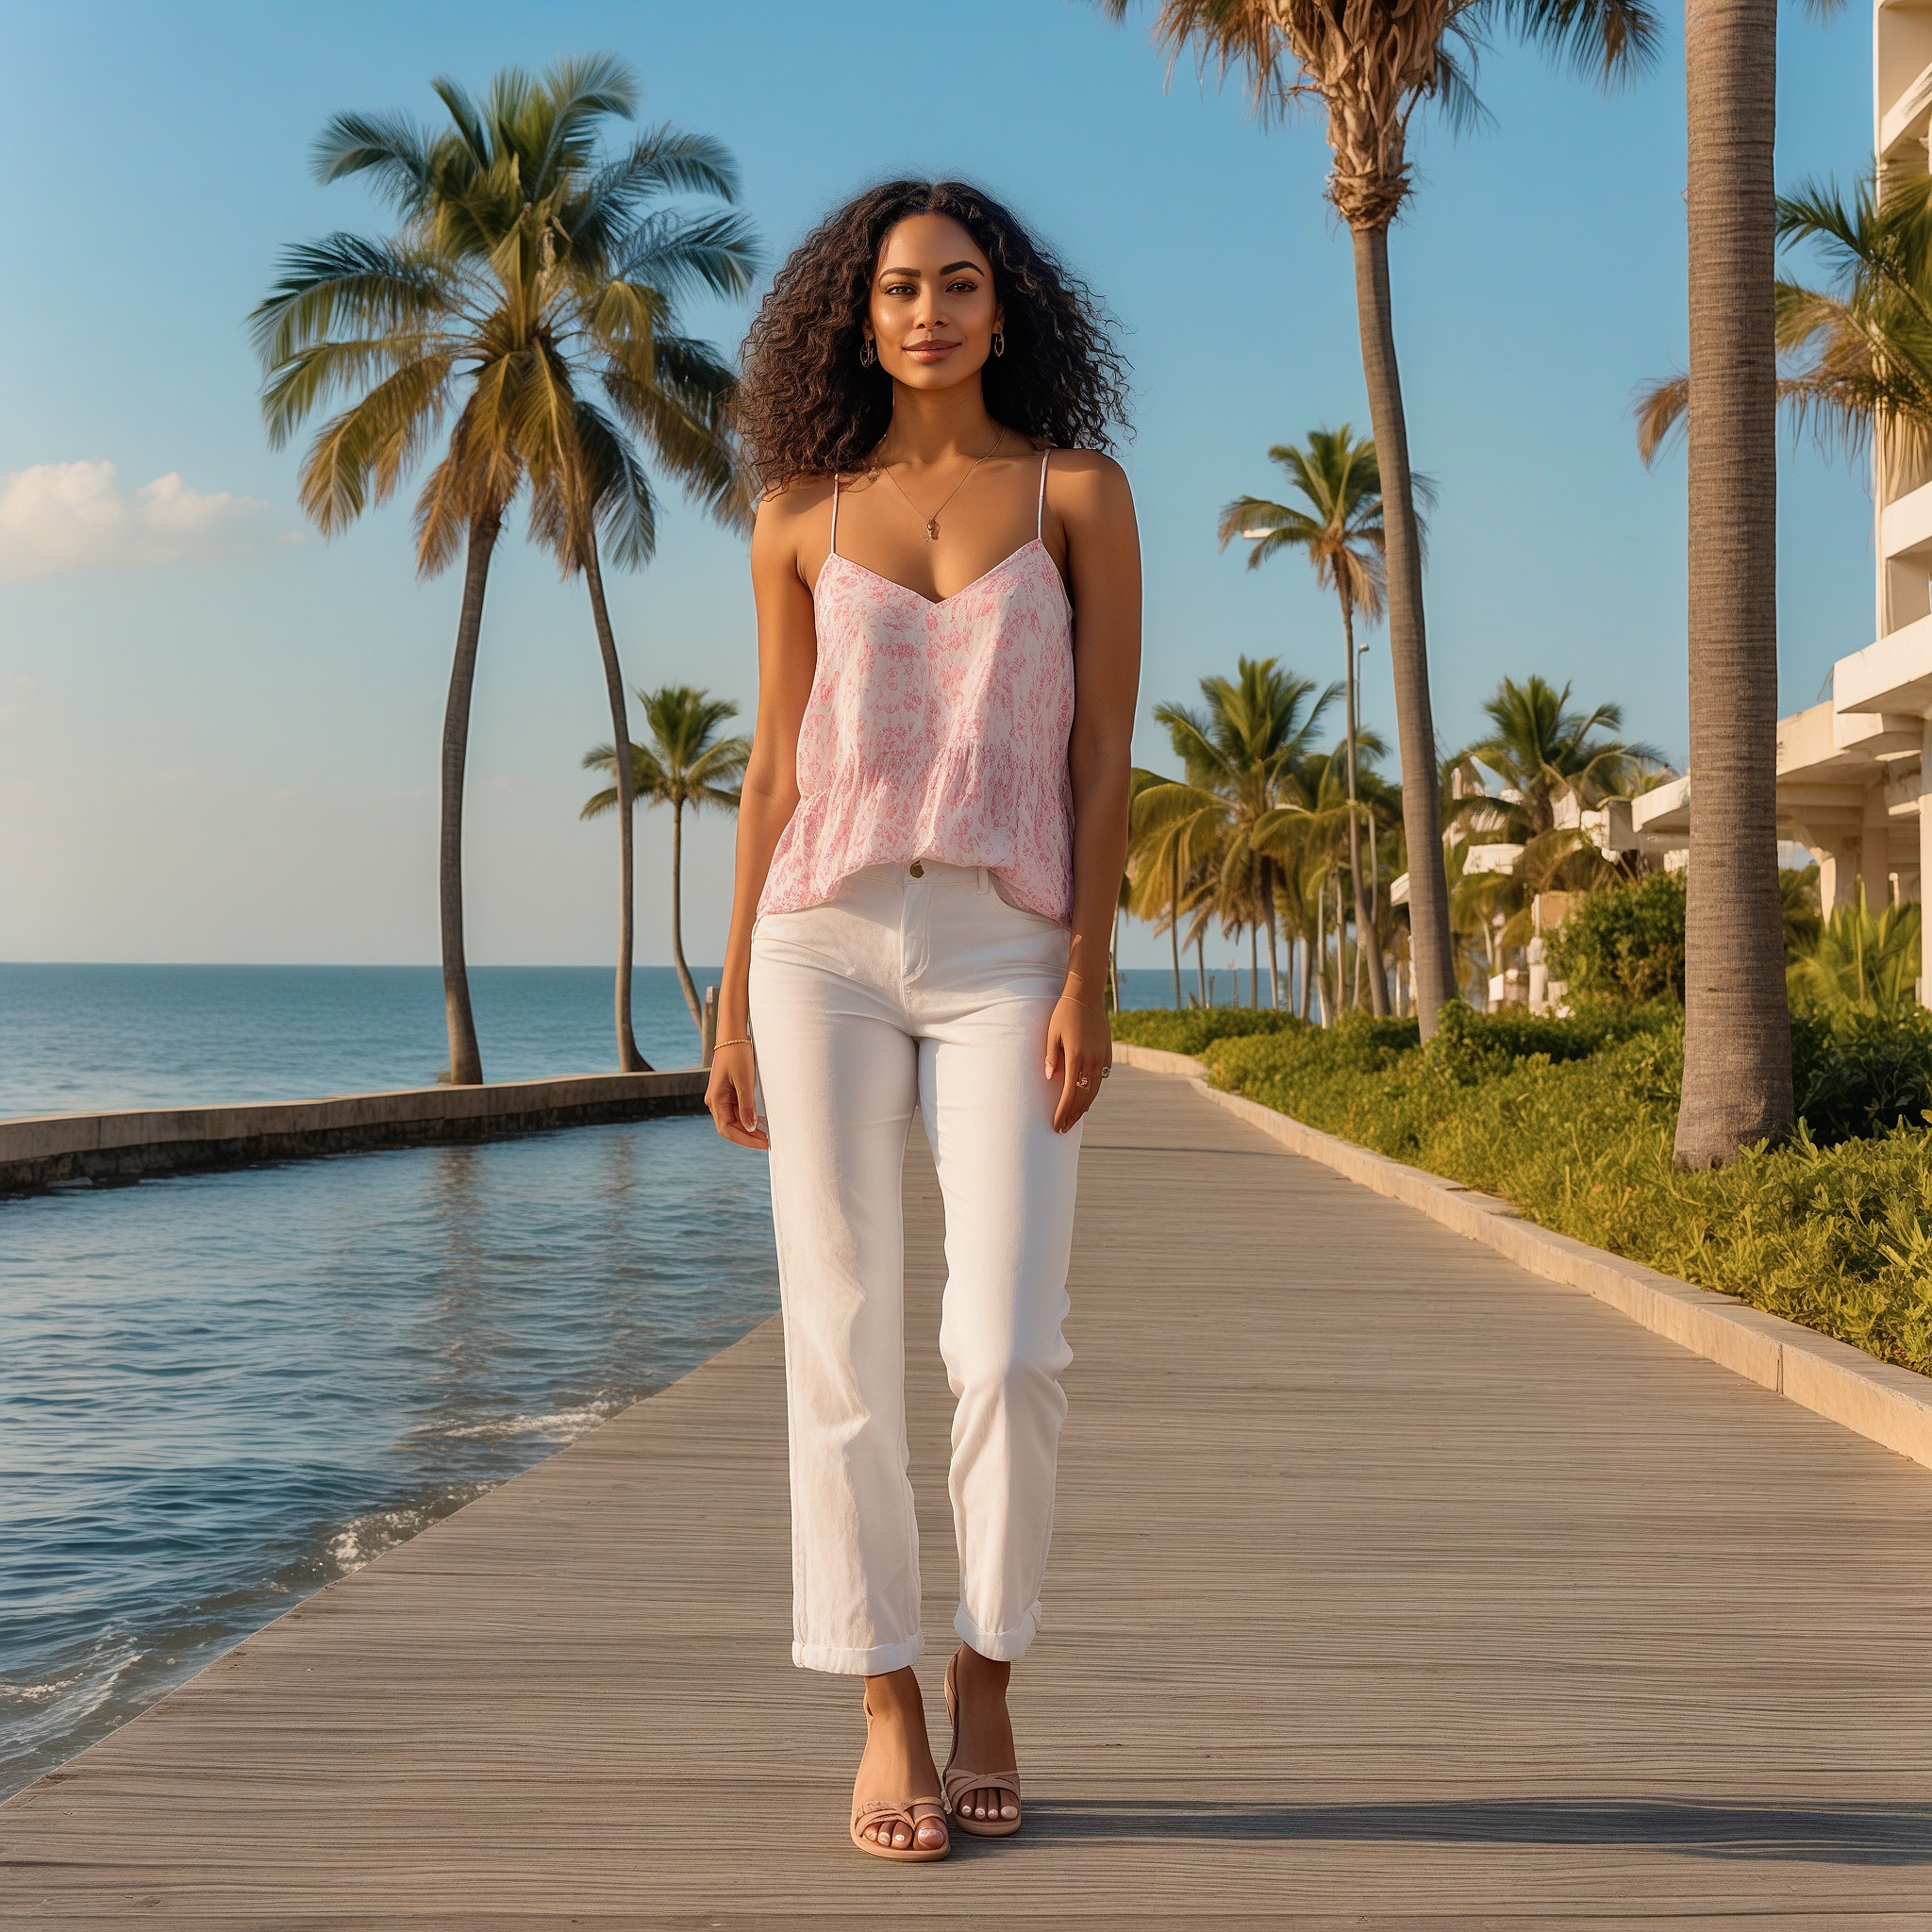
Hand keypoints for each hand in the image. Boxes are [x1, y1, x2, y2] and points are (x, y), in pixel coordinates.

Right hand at [706, 1043, 767, 1148]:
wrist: (733, 1036)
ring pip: (734, 1121)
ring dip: (748, 1129)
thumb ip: (747, 1106)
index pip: (726, 1129)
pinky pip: (737, 1111)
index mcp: (715, 1100)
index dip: (745, 1139)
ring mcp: (721, 1098)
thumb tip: (750, 1128)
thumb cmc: (737, 1055)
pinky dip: (748, 1119)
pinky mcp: (728, 1093)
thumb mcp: (745, 1081)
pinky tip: (761, 1122)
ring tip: (766, 1134)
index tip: (763, 1142)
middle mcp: (715, 1101)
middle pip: (730, 1128)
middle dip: (748, 1136)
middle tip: (767, 1141)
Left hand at [1045, 995, 1111, 1133]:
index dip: (1062, 1112)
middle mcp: (1092, 1061)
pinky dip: (1092, 1093)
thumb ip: (1051, 1057)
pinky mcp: (1108, 1055)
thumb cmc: (1064, 1014)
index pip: (1070, 1094)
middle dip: (1072, 1115)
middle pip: (1084, 1097)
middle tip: (1063, 1128)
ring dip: (1083, 1107)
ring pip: (1094, 1091)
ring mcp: (1102, 1058)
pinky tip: (1084, 1099)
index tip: (1056, 1125)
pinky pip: (1100, 1080)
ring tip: (1072, 1119)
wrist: (1087, 996)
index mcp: (1077, 1057)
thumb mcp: (1052, 1034)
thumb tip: (1050, 1079)